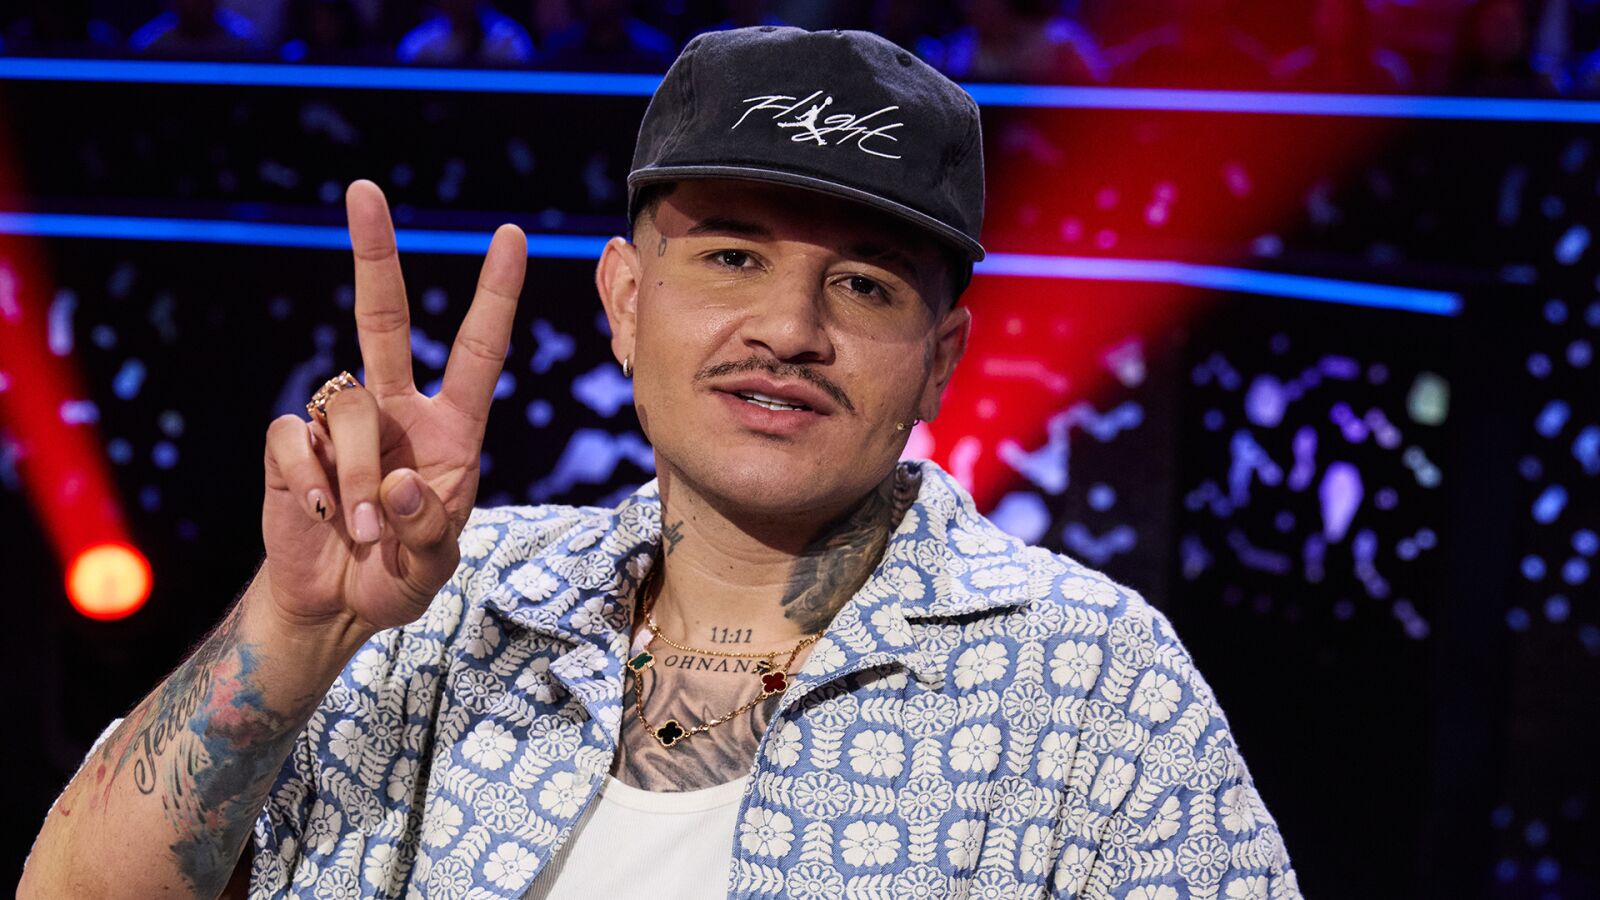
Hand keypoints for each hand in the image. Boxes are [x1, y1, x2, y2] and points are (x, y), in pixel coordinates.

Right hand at [260, 180, 526, 632]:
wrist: (334, 607)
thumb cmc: (397, 576)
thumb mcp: (433, 565)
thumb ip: (431, 529)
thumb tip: (400, 482)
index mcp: (450, 430)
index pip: (476, 350)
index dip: (493, 294)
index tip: (511, 236)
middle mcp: (395, 411)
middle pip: (381, 318)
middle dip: (373, 253)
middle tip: (366, 191)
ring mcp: (338, 423)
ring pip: (344, 405)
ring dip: (354, 474)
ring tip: (361, 528)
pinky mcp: (290, 444)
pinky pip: (295, 440)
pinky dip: (311, 483)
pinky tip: (320, 515)